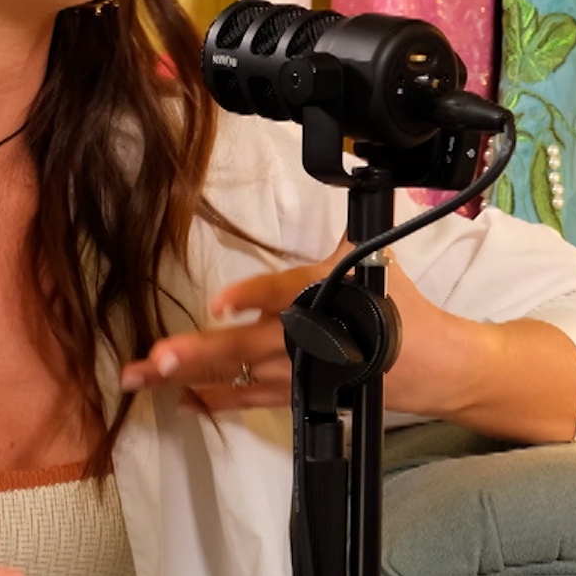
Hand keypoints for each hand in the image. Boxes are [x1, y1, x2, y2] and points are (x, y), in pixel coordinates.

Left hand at [118, 244, 472, 415]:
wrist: (432, 365)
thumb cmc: (398, 307)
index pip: (284, 293)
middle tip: (155, 358)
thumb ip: (344, 228)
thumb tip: (348, 174)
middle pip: (243, 347)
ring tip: (143, 377)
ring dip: (187, 379)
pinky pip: (247, 401)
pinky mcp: (296, 396)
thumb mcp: (371, 256)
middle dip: (196, 354)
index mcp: (320, 295)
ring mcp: (296, 373)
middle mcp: (302, 338)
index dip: (251, 297)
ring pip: (235, 379)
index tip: (220, 304)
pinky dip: (213, 400)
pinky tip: (178, 397)